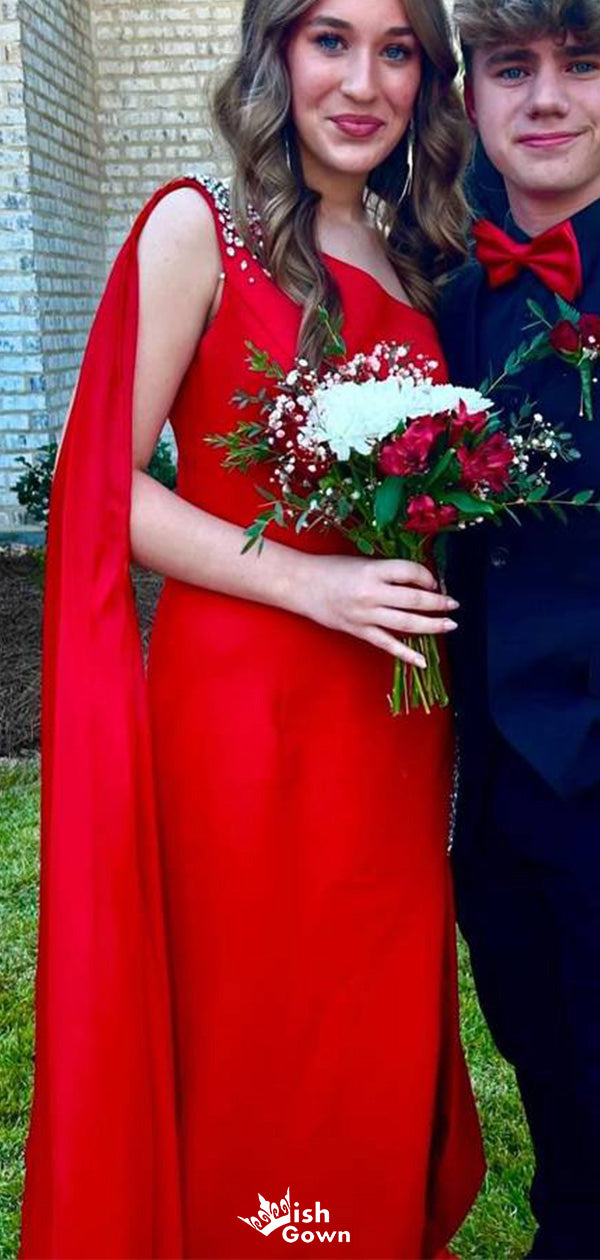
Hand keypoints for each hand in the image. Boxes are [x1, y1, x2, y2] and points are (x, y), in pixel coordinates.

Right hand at [298, 555, 458, 667]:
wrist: (301, 585)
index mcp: (372, 570)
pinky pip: (387, 645)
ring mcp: (366, 615)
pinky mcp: (359, 631)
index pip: (410, 572)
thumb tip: (418, 581)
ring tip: (449, 625)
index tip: (434, 580)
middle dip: (438, 603)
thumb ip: (388, 572)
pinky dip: (406, 654)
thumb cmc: (332, 569)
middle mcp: (371, 593)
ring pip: (406, 623)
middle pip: (414, 599)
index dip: (427, 576)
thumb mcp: (362, 562)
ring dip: (432, 625)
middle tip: (454, 604)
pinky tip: (423, 660)